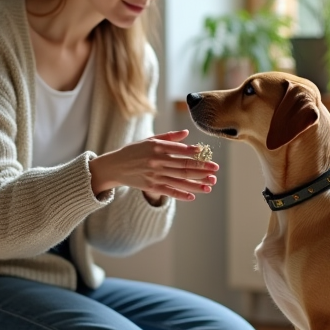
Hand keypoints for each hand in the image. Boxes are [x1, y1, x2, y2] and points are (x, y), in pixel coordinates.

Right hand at [89, 129, 218, 201]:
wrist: (114, 166)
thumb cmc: (134, 151)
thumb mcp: (149, 140)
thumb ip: (169, 137)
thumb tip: (187, 133)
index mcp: (156, 147)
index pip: (178, 150)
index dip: (192, 151)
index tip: (204, 153)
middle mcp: (156, 161)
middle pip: (183, 166)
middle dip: (201, 168)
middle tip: (215, 169)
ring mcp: (154, 175)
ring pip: (179, 180)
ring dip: (196, 183)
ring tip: (210, 184)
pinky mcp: (151, 186)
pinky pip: (169, 191)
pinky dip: (181, 194)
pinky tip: (193, 195)